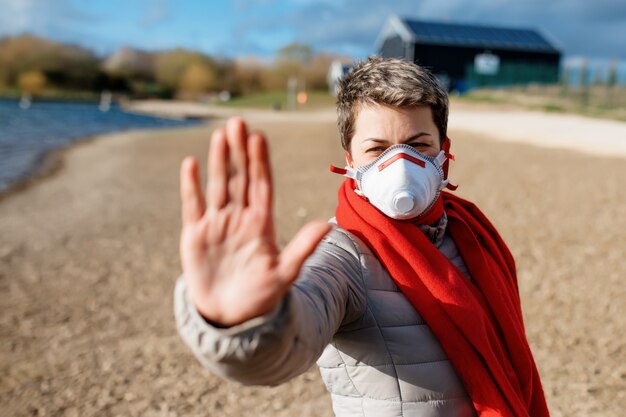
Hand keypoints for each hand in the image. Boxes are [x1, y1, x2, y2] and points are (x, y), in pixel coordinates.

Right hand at [179, 117, 330, 326]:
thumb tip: (328, 225)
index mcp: (262, 224)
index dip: (260, 162)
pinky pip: (193, 204)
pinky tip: (191, 163)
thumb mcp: (284, 274)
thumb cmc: (261, 296)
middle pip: (240, 178)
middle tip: (238, 123)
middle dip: (239, 152)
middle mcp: (240, 218)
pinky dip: (191, 185)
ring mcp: (217, 224)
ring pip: (218, 185)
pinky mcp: (195, 234)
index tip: (259, 138)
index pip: (261, 185)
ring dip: (218, 161)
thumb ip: (302, 249)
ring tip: (220, 135)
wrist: (230, 316)